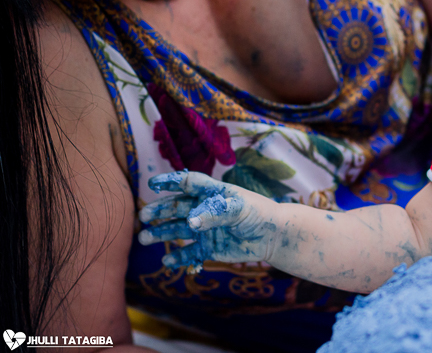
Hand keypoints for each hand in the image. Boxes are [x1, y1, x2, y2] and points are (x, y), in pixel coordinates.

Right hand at [138, 170, 282, 269]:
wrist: (274, 236)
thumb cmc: (259, 214)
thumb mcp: (239, 209)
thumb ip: (215, 214)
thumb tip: (191, 223)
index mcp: (213, 193)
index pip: (188, 183)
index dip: (170, 182)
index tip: (152, 183)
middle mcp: (206, 210)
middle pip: (178, 207)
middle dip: (160, 211)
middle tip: (143, 216)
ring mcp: (206, 229)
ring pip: (179, 229)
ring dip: (162, 233)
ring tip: (145, 238)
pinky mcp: (210, 247)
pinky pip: (190, 252)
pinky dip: (178, 257)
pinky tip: (166, 262)